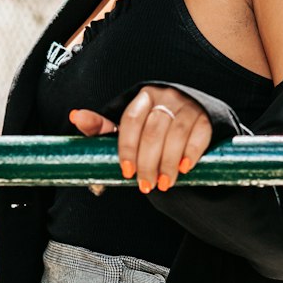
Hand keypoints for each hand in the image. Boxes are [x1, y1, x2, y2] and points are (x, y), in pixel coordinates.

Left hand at [68, 85, 212, 191]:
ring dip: (167, 164)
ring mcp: (188, 106)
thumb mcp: (127, 128)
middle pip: (154, 131)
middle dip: (148, 163)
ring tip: (163, 184)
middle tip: (145, 185)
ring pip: (176, 135)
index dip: (128, 148)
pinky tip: (184, 169)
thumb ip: (103, 127)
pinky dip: (190, 154)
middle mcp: (166, 96)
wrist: (191, 124)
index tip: (126, 172)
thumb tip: (75, 116)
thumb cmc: (152, 128)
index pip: (131, 120)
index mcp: (143, 97)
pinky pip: (199, 136)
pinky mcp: (207, 117)